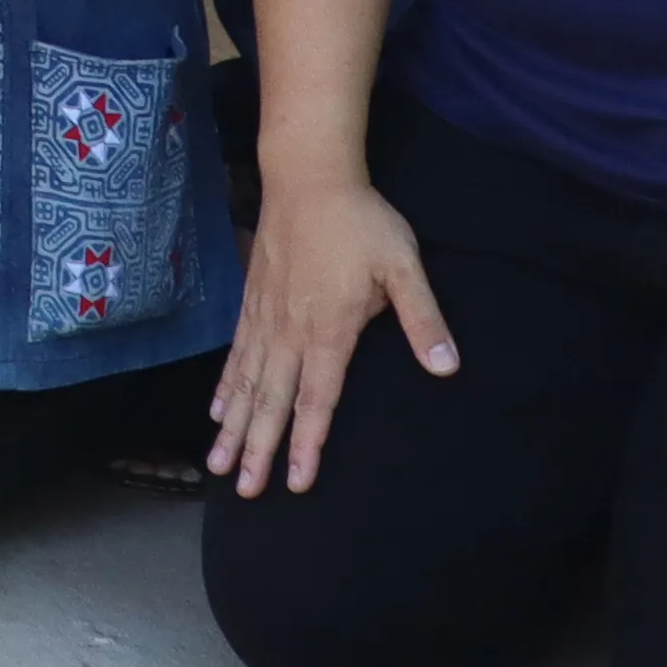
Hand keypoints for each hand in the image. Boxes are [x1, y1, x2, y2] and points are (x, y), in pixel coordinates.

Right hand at [209, 165, 455, 496]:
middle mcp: (290, 332)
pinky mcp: (253, 302)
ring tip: (219, 463)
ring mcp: (266, 318)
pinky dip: (227, 386)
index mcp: (329, 330)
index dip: (307, 444)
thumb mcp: (404, 266)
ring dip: (234, 426)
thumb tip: (448, 368)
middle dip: (259, 448)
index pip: (317, 399)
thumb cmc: (361, 221)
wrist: (307, 176)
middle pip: (272, 401)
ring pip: (247, 383)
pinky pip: (236, 355)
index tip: (296, 482)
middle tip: (246, 490)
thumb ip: (424, 320)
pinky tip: (218, 409)